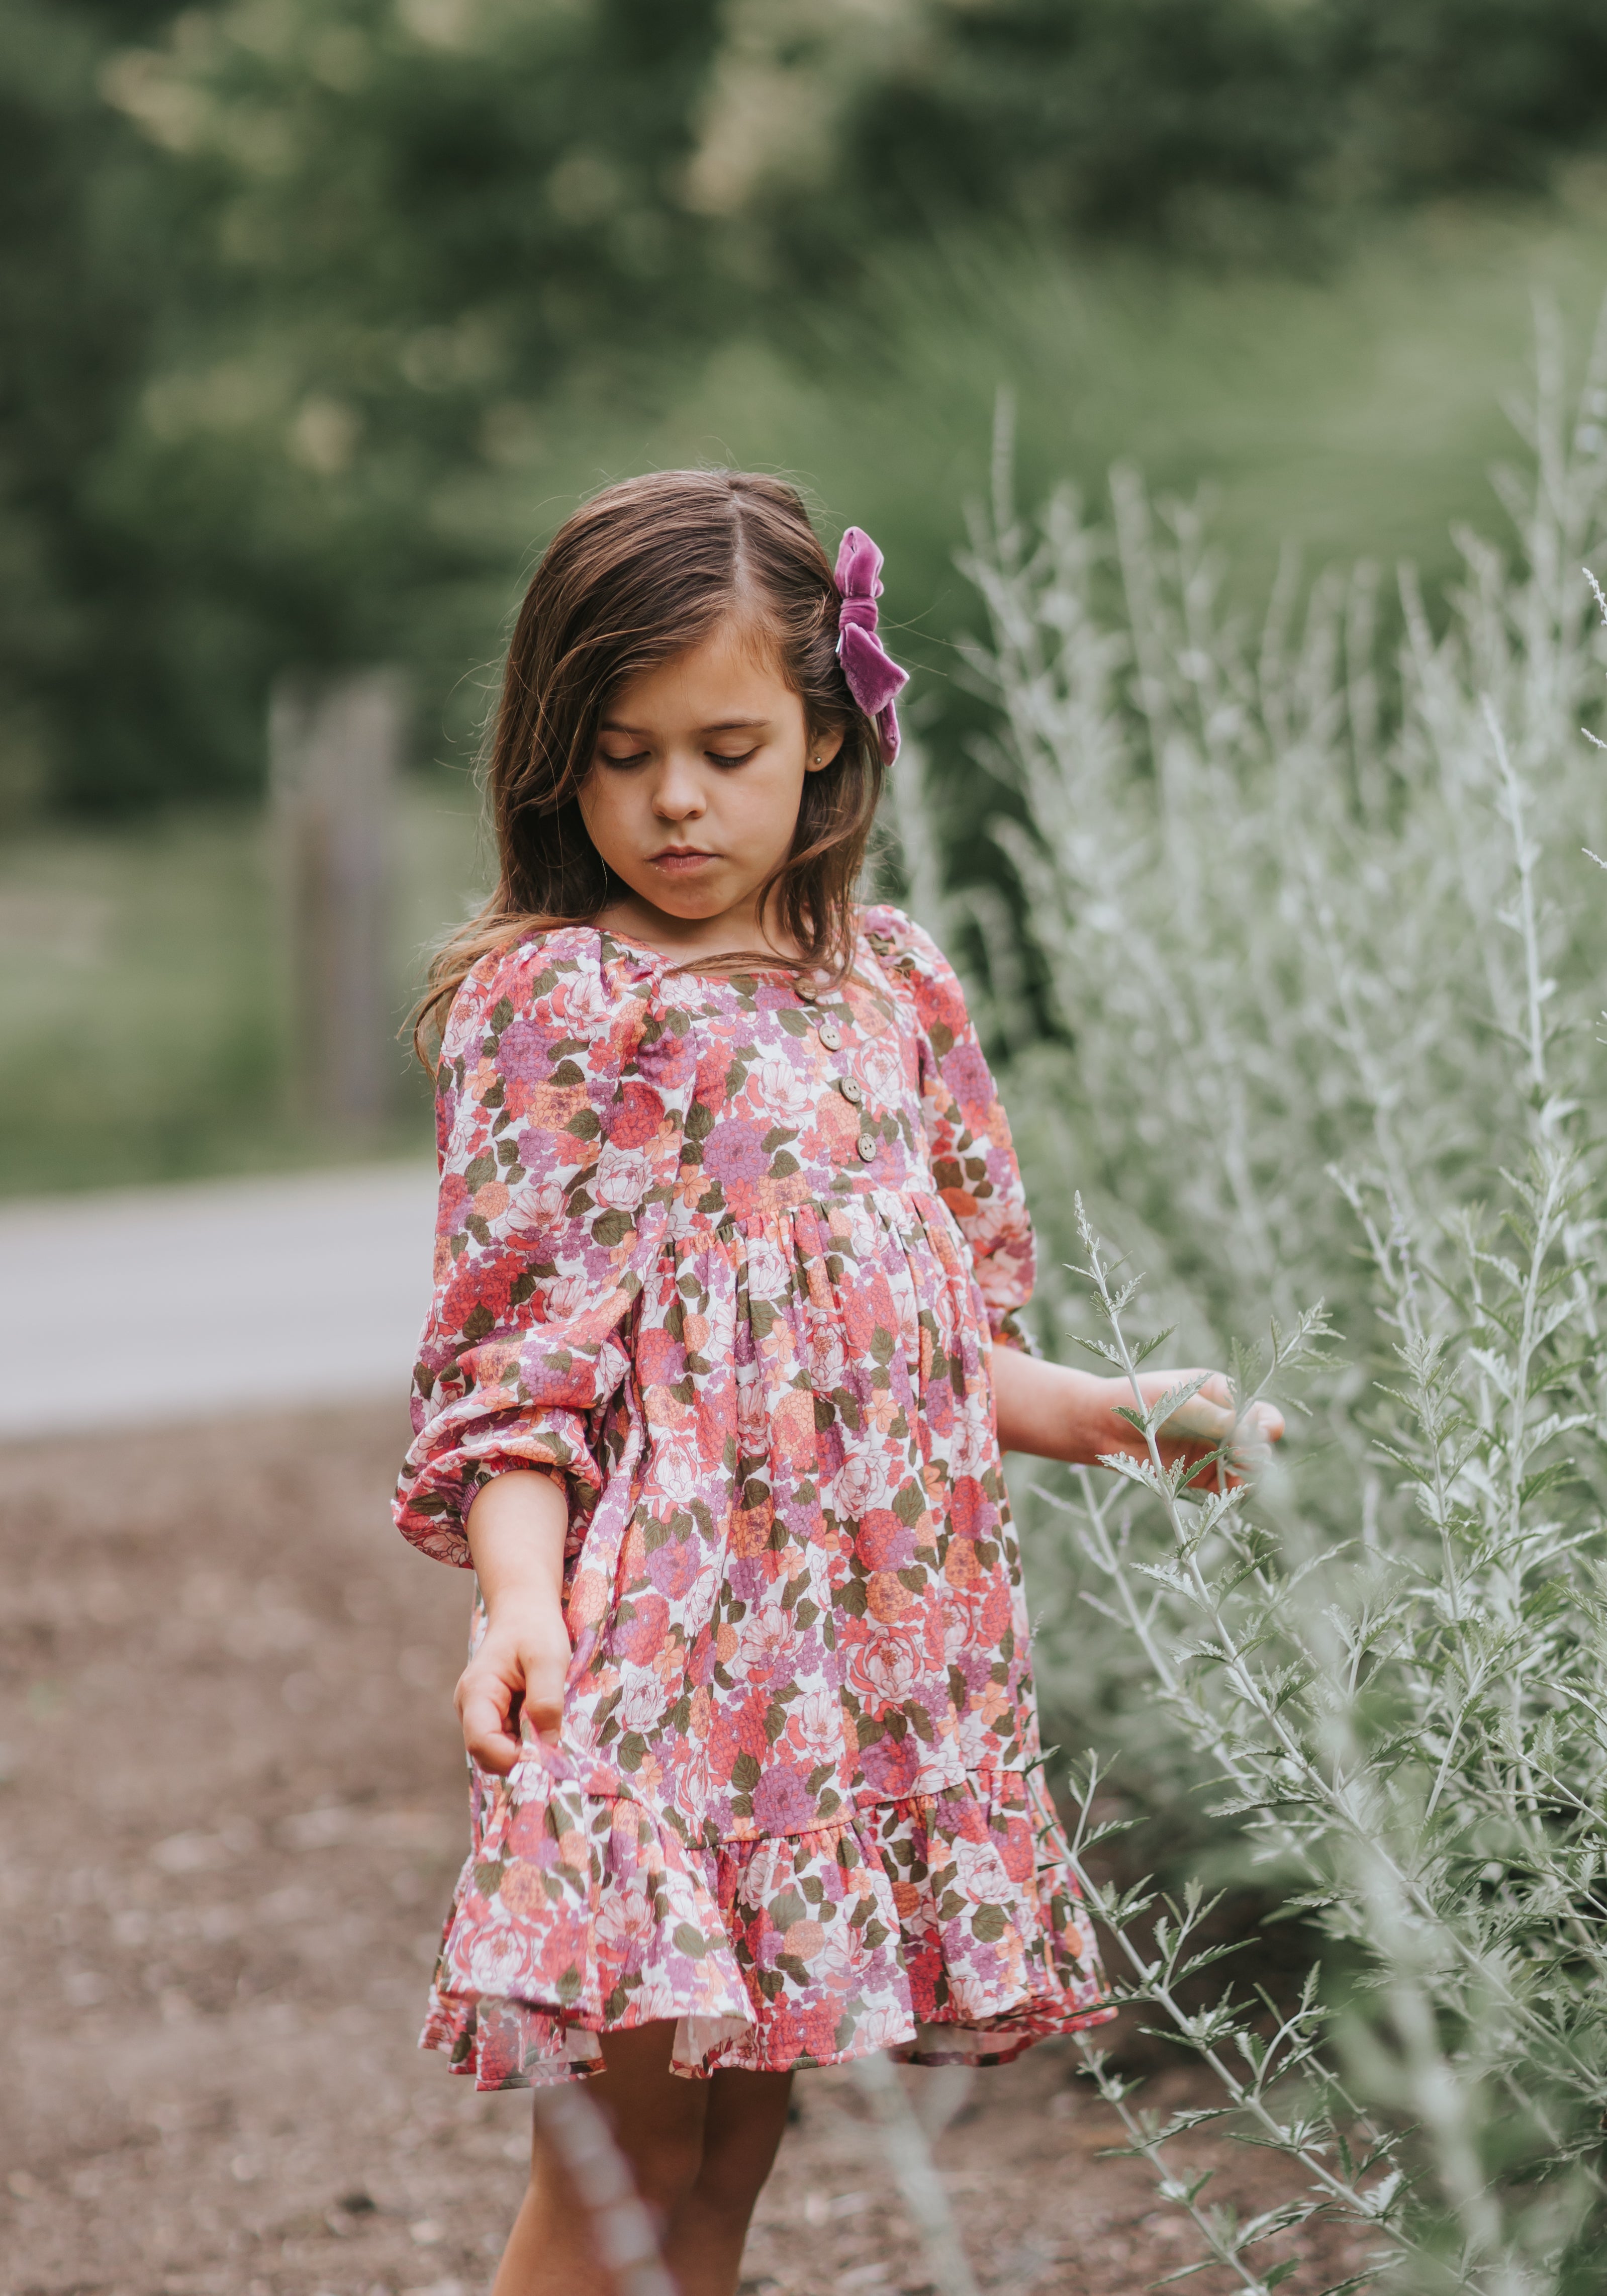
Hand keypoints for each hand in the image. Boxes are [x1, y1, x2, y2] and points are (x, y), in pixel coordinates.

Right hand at [455, 1602, 572, 1775]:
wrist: (524, 1610)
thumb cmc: (535, 1629)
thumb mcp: (548, 1658)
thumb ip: (546, 1699)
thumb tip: (548, 1743)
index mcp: (477, 1693)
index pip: (482, 1743)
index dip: (513, 1757)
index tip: (547, 1754)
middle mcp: (471, 1709)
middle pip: (488, 1755)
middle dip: (521, 1758)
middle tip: (555, 1745)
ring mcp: (481, 1714)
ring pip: (499, 1752)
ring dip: (527, 1750)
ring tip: (551, 1726)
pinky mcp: (494, 1716)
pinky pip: (508, 1741)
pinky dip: (528, 1741)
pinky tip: (545, 1722)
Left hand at [991, 1348, 1282, 1484]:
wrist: (1101, 1425)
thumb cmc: (1138, 1399)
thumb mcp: (1178, 1401)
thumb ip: (1213, 1415)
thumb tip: (1252, 1426)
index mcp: (1222, 1395)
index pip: (1259, 1411)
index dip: (1265, 1424)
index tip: (1259, 1433)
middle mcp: (1222, 1423)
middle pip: (1259, 1443)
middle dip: (1257, 1452)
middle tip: (1242, 1458)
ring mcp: (1212, 1451)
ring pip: (1246, 1469)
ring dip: (1247, 1475)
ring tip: (1233, 1477)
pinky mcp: (1199, 1477)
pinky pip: (1225, 1489)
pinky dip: (1230, 1494)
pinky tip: (1226, 1495)